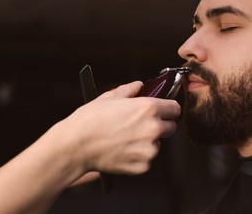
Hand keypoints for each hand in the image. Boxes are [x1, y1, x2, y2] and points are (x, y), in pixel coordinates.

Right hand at [58, 81, 180, 174]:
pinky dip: (138, 156)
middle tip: (141, 125)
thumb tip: (139, 85)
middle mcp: (153, 129)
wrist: (75, 145)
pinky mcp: (142, 166)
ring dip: (148, 142)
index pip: (175, 108)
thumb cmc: (90, 120)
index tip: (162, 111)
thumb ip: (129, 90)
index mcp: (148, 108)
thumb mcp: (109, 98)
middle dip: (160, 125)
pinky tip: (122, 150)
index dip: (168, 108)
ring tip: (126, 139)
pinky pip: (147, 159)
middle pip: (171, 127)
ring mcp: (149, 150)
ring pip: (157, 144)